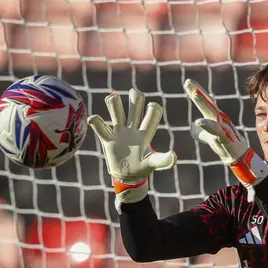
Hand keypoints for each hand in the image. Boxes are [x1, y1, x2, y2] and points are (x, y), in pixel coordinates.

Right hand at [88, 89, 176, 211]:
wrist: (127, 175)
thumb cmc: (143, 167)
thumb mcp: (153, 163)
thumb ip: (164, 160)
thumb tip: (173, 156)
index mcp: (146, 133)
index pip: (152, 116)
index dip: (154, 109)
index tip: (153, 106)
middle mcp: (133, 129)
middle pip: (135, 109)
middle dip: (135, 99)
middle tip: (135, 92)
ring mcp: (119, 132)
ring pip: (117, 113)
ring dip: (114, 105)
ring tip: (112, 98)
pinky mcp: (108, 139)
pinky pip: (101, 128)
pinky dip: (96, 122)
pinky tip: (93, 119)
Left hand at [183, 79, 267, 190]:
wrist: (240, 158)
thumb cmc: (226, 146)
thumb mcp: (210, 137)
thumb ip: (201, 131)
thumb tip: (194, 125)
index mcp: (216, 118)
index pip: (205, 102)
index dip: (197, 92)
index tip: (187, 82)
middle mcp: (220, 119)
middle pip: (207, 102)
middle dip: (198, 91)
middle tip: (187, 82)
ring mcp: (222, 126)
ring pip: (211, 112)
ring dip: (202, 102)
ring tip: (193, 94)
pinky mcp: (224, 136)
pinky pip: (215, 129)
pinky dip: (207, 124)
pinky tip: (198, 121)